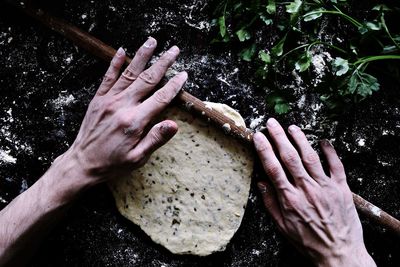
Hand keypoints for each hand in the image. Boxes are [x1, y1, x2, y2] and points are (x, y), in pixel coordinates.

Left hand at [63, 37, 186, 185]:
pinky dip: (115, 63)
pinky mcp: (98, 100)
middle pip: (147, 80)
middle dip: (163, 63)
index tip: (183, 75)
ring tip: (152, 41)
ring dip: (142, 56)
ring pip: (129, 73)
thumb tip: (174, 125)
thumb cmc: (112, 163)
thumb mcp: (138, 158)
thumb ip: (156, 139)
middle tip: (174, 50)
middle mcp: (122, 106)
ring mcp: (108, 100)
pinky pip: (108, 77)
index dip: (174, 86)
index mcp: (134, 121)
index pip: (160, 98)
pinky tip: (122, 51)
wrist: (82, 163)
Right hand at [253, 118, 375, 266]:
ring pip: (310, 157)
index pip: (273, 168)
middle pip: (290, 157)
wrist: (339, 253)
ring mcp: (325, 187)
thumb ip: (270, 203)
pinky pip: (336, 165)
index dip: (264, 149)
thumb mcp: (282, 227)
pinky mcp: (341, 188)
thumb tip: (260, 183)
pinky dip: (330, 152)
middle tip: (272, 123)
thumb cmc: (308, 241)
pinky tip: (323, 141)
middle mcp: (306, 189)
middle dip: (279, 137)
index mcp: (289, 198)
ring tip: (292, 127)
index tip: (258, 137)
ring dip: (300, 140)